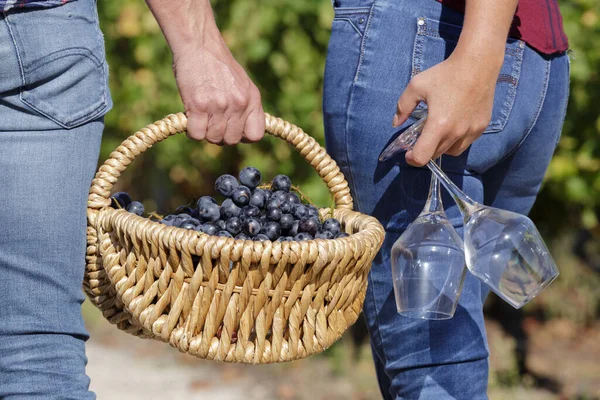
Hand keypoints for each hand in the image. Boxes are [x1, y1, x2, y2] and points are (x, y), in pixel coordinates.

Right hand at [173, 41, 264, 144]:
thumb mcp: (242, 83)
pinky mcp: (199, 106)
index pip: (255, 135)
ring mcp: (220, 106)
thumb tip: (242, 131)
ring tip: (201, 116)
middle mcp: (239, 104)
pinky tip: (190, 118)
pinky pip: (197, 134)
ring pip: (213, 138)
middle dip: (220, 135)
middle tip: (211, 122)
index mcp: (252, 99)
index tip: (232, 130)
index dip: (243, 136)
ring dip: (205, 132)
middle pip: (232, 140)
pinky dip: (191, 131)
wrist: (199, 44)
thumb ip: (245, 106)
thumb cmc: (218, 65)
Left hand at [392, 52, 501, 166]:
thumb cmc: (444, 73)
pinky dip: (456, 140)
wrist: (477, 64)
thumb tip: (396, 123)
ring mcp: (471, 131)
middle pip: (436, 155)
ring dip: (441, 147)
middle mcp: (456, 132)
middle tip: (421, 136)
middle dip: (425, 149)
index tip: (408, 152)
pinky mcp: (482, 127)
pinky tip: (453, 125)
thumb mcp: (416, 86)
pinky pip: (465, 143)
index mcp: (438, 125)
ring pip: (452, 152)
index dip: (412, 159)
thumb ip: (403, 106)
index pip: (422, 157)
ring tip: (438, 131)